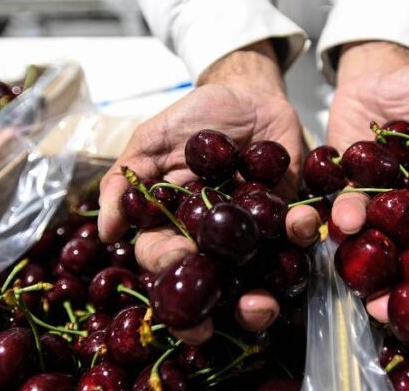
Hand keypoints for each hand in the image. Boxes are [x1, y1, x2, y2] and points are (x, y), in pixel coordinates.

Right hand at [97, 41, 320, 343]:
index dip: (173, 287)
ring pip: (260, 273)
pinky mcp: (289, 212)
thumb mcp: (152, 140)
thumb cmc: (194, 117)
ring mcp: (255, 230)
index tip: (184, 304)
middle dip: (228, 308)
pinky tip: (301, 223)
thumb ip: (126, 180)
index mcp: (176, 226)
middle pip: (219, 285)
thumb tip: (107, 230)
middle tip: (239, 315)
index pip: (168, 264)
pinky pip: (298, 232)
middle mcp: (216, 239)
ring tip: (267, 301)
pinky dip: (302, 231)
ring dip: (267, 292)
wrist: (246, 93)